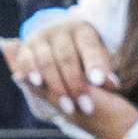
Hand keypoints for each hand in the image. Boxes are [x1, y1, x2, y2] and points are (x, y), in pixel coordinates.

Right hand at [5, 8, 128, 131]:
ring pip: (46, 61)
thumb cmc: (83, 53)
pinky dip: (31, 73)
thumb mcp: (97, 58)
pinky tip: (38, 85)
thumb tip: (111, 84)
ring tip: (68, 107)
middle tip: (87, 107)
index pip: (89, 47)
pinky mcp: (26, 47)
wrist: (57, 38)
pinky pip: (25, 61)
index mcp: (83, 30)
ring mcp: (40, 37)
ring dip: (56, 86)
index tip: (99, 83)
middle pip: (66, 57)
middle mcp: (60, 30)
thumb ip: (103, 71)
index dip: (94, 64)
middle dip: (76, 84)